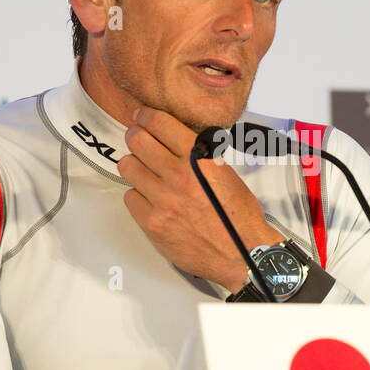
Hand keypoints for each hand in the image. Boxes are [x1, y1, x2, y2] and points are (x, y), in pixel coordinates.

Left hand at [118, 106, 282, 292]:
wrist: (242, 254)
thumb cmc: (238, 218)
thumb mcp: (226, 172)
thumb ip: (199, 154)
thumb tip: (176, 140)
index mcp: (200, 158)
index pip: (160, 123)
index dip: (145, 116)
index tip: (141, 116)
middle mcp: (180, 175)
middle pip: (137, 140)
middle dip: (135, 136)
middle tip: (137, 139)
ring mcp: (163, 200)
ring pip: (128, 167)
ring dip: (134, 166)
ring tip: (142, 171)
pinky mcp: (153, 223)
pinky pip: (130, 197)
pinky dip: (137, 195)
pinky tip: (149, 198)